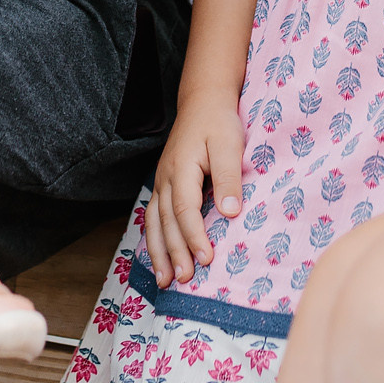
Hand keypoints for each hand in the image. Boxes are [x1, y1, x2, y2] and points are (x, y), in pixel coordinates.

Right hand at [148, 94, 246, 284]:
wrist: (202, 101)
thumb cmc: (218, 122)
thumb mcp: (229, 144)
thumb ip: (228, 177)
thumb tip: (230, 213)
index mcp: (181, 168)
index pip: (185, 209)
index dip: (194, 236)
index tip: (207, 259)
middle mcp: (165, 178)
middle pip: (166, 221)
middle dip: (174, 252)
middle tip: (184, 280)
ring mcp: (160, 182)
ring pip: (154, 222)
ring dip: (159, 252)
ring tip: (165, 280)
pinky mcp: (163, 185)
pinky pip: (153, 217)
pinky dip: (154, 240)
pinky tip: (159, 258)